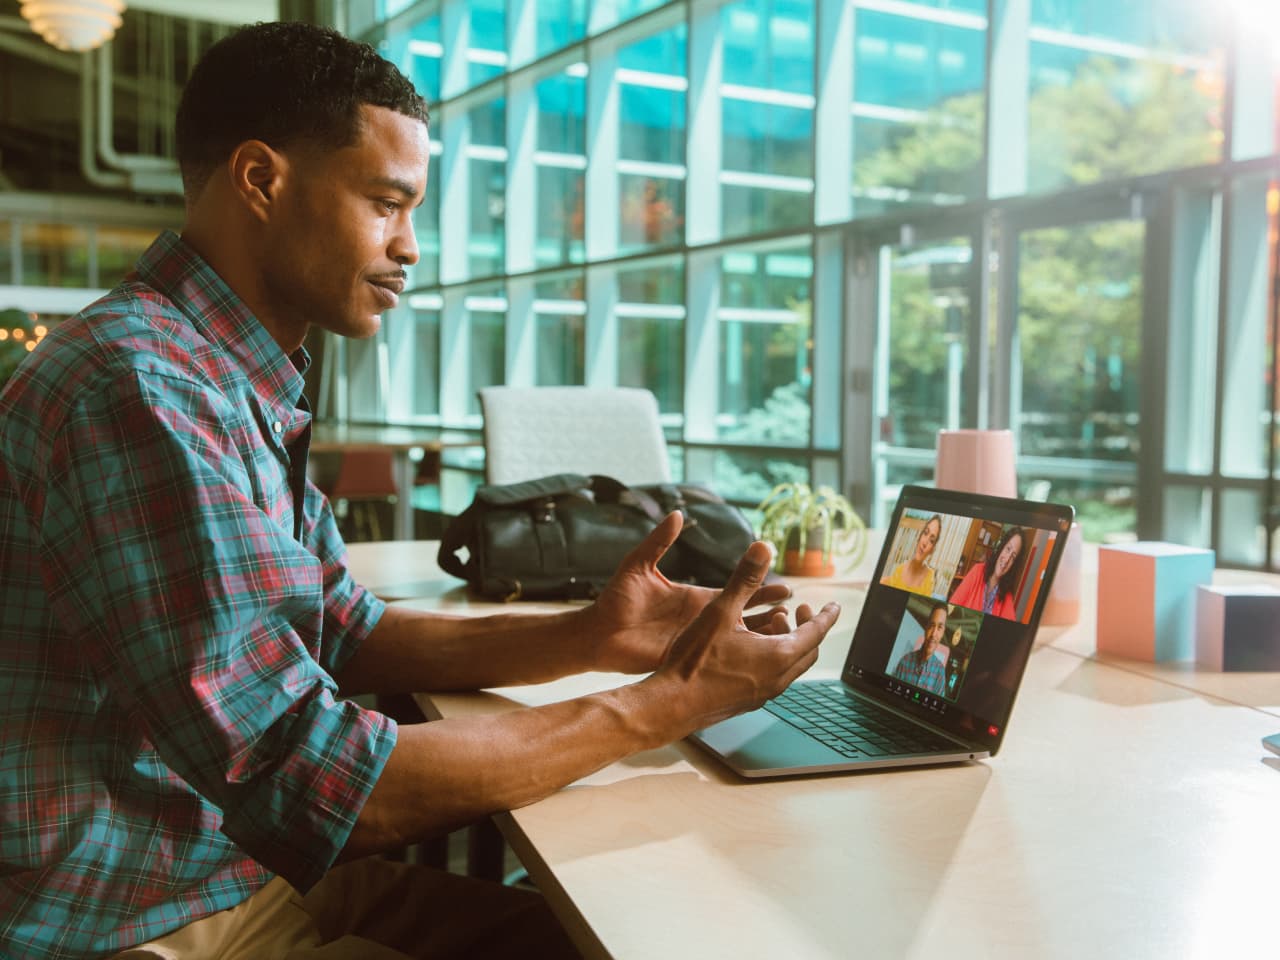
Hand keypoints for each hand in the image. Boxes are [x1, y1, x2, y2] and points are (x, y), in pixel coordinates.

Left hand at [579, 512, 794, 673]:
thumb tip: (676, 513)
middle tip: (799, 614)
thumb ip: (658, 541)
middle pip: (744, 617)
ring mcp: (694, 642)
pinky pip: (717, 662)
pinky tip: (758, 663)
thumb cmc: (615, 600)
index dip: (760, 589)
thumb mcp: (638, 565)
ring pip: (737, 642)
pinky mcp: (685, 659)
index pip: (735, 592)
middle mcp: (699, 619)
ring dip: (760, 639)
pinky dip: (739, 661)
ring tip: (786, 637)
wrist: (596, 634)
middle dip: (771, 616)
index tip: (786, 587)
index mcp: (694, 597)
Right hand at [653, 538, 841, 730]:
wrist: (671, 705)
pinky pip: (774, 677)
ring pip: (791, 665)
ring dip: (788, 642)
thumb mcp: (721, 612)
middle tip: (798, 610)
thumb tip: (762, 547)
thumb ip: (744, 578)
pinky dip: (774, 657)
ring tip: (770, 623)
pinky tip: (750, 647)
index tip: (833, 607)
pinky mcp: (748, 701)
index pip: (816, 632)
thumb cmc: (695, 661)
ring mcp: (763, 694)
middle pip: (808, 650)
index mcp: (778, 656)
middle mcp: (777, 678)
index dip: (826, 615)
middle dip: (807, 627)